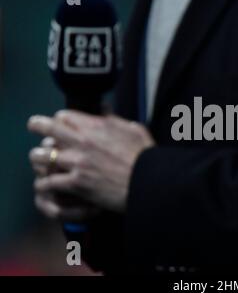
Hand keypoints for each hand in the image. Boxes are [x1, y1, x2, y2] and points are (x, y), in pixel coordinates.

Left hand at [28, 110, 153, 215]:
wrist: (148, 182)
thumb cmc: (145, 157)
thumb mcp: (135, 129)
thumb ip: (115, 118)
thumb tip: (103, 108)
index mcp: (95, 126)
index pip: (64, 116)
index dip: (59, 119)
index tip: (59, 122)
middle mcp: (82, 141)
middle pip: (46, 128)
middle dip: (37, 125)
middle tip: (34, 127)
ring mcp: (77, 162)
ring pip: (41, 155)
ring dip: (39, 158)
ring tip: (40, 161)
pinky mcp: (76, 183)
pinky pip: (48, 182)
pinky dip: (43, 183)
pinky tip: (43, 184)